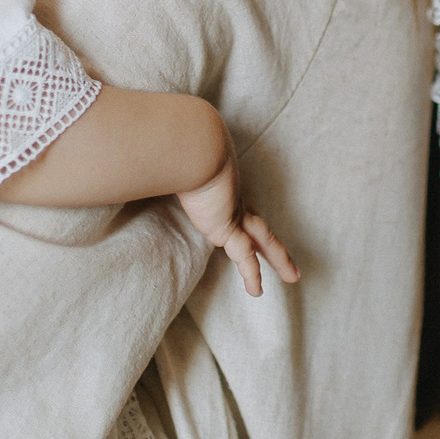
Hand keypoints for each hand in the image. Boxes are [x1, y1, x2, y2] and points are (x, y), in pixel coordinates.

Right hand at [177, 157, 298, 297]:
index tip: (246, 218)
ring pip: (264, 240)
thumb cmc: (180, 146)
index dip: (242, 213)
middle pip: (258, 224)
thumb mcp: (173, 155)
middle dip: (273, 240)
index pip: (236, 204)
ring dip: (280, 257)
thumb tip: (146, 152)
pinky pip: (245, 256)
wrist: (194, 147)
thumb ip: (163, 158)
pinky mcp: (227, 227)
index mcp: (221, 184)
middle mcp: (231, 199)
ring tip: (293, 275)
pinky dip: (251, 274)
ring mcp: (233, 213)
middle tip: (289, 255)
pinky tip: (257, 291)